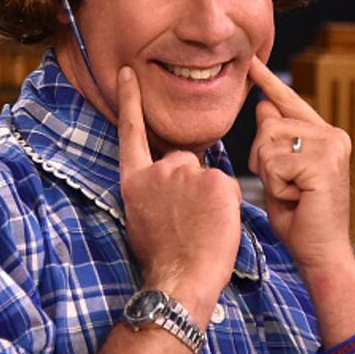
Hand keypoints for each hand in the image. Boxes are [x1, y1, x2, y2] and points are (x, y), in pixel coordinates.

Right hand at [117, 66, 241, 323]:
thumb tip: (169, 182)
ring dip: (209, 197)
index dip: (129, 101)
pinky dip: (226, 205)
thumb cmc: (163, 258)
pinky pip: (227, 186)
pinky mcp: (215, 180)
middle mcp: (157, 171)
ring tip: (200, 227)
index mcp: (134, 181)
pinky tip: (215, 225)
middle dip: (190, 184)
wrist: (179, 280)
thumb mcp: (141, 218)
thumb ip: (152, 190)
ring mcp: (186, 173)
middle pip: (183, 160)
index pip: (131, 132)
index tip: (127, 73)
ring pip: (207, 175)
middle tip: (189, 220)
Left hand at [247, 56, 354, 280]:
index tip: (252, 62)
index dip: (269, 82)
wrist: (321, 253)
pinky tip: (298, 198)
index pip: (289, 102)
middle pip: (267, 125)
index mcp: (323, 135)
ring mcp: (331, 146)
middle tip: (287, 187)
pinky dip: (276, 186)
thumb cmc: (300, 218)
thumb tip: (262, 106)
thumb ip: (274, 141)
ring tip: (293, 193)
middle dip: (262, 160)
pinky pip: (274, 163)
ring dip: (269, 174)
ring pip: (267, 143)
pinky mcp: (323, 162)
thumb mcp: (279, 173)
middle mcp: (332, 135)